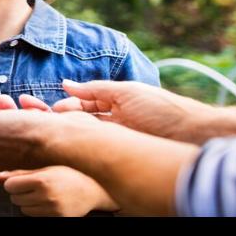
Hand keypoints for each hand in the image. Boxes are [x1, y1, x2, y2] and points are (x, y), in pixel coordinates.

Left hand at [0, 93, 96, 170]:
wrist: (67, 137)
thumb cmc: (25, 135)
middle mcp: (5, 155)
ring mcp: (24, 146)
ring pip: (7, 120)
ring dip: (4, 105)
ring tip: (7, 100)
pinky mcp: (41, 134)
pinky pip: (29, 117)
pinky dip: (28, 107)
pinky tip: (29, 103)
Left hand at [0, 166, 116, 216]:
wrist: (92, 191)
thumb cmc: (67, 175)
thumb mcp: (46, 169)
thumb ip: (22, 173)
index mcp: (42, 180)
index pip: (11, 186)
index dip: (13, 184)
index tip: (19, 181)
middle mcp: (46, 196)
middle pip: (15, 199)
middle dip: (20, 193)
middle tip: (32, 188)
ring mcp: (51, 210)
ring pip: (24, 209)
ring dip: (27, 203)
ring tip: (40, 195)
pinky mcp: (56, 218)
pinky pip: (35, 216)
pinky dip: (36, 210)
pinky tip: (47, 202)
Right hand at [51, 79, 216, 142]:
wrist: (191, 133)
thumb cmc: (163, 109)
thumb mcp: (126, 92)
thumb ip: (96, 89)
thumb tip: (67, 83)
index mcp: (119, 101)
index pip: (85, 103)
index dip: (67, 105)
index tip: (50, 110)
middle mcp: (117, 119)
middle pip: (83, 118)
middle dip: (63, 118)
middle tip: (44, 122)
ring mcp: (121, 136)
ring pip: (88, 133)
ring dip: (70, 131)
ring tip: (52, 132)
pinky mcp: (125, 151)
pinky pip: (100, 147)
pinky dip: (84, 145)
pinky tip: (70, 144)